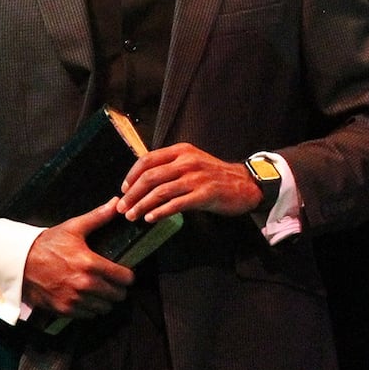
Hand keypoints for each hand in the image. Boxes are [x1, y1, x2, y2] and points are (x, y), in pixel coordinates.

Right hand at [21, 200, 134, 318]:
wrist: (17, 262)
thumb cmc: (46, 244)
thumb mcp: (73, 228)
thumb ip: (99, 216)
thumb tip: (117, 202)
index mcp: (90, 264)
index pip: (125, 278)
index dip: (128, 276)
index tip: (125, 274)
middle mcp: (84, 284)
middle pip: (118, 295)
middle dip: (118, 289)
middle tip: (113, 283)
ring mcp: (73, 299)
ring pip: (104, 308)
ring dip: (105, 301)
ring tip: (100, 292)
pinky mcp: (62, 310)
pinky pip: (87, 315)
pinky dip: (90, 309)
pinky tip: (86, 298)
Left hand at [115, 143, 261, 223]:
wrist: (246, 184)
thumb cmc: (216, 176)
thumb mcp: (194, 162)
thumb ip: (172, 166)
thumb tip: (143, 181)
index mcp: (182, 151)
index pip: (148, 159)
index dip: (131, 175)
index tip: (124, 189)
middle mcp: (188, 161)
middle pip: (150, 176)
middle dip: (132, 194)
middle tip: (122, 208)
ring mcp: (197, 177)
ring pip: (160, 191)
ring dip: (142, 205)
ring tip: (132, 216)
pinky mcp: (205, 194)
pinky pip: (176, 204)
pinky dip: (160, 212)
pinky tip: (151, 218)